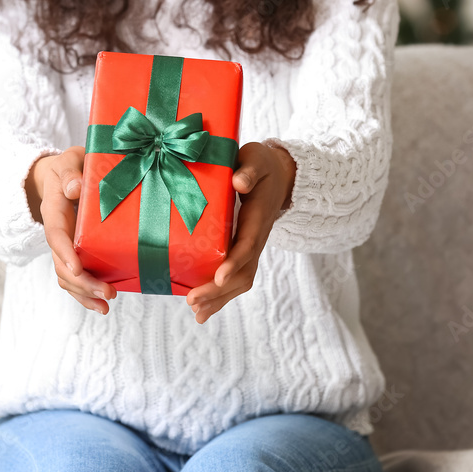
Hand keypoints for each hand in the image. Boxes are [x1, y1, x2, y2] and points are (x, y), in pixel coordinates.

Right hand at [27, 146, 117, 314]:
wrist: (61, 174)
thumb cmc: (69, 165)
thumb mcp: (68, 160)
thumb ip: (70, 172)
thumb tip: (75, 189)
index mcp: (54, 210)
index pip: (55, 234)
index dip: (65, 253)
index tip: (78, 269)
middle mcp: (57, 232)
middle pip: (61, 264)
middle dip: (82, 282)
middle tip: (108, 292)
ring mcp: (65, 245)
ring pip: (66, 276)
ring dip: (83, 294)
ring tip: (106, 305)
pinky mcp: (75, 252)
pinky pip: (75, 276)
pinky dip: (85, 293)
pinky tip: (102, 303)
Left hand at [185, 141, 295, 323]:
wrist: (279, 176)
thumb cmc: (261, 165)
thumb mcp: (256, 158)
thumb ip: (249, 169)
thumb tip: (239, 182)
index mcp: (258, 216)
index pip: (248, 244)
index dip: (235, 261)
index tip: (220, 276)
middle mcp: (257, 237)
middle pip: (243, 272)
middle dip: (219, 290)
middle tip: (193, 300)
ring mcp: (251, 248)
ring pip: (241, 281)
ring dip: (220, 299)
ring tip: (197, 313)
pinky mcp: (243, 252)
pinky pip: (235, 278)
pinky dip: (220, 297)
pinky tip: (202, 310)